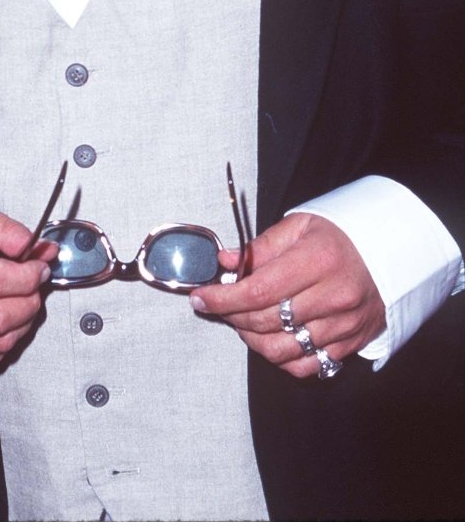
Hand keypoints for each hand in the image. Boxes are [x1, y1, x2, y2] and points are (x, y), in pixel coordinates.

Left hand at [190, 212, 385, 377]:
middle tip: (218, 305)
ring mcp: (345, 325)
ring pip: (282, 350)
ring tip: (243, 322)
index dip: (222, 299)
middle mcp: (334, 297)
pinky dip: (281, 358)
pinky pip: (308, 366)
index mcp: (318, 262)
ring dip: (251, 339)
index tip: (200, 298)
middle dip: (231, 316)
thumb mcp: (299, 227)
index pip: (258, 291)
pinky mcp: (352, 343)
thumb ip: (259, 247)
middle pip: (266, 322)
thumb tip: (223, 262)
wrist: (392, 252)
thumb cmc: (340, 236)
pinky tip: (271, 338)